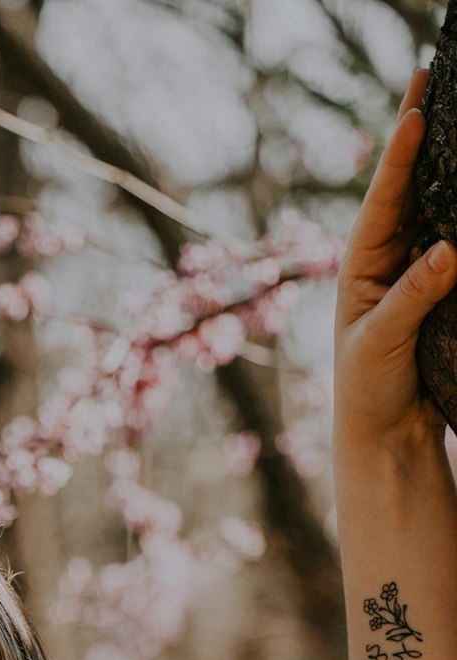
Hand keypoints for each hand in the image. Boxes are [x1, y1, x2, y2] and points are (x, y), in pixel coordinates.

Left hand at [335, 68, 456, 459]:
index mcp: (360, 268)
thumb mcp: (382, 343)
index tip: (414, 110)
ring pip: (433, 208)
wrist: (387, 435)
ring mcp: (412, 272)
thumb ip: (414, 297)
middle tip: (427, 76)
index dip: (398, 156)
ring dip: (444, 165)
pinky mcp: (437, 291)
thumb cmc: (370, 391)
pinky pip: (454, 242)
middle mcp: (385, 262)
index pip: (382, 202)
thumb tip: (450, 248)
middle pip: (406, 189)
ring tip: (451, 112)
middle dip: (416, 137)